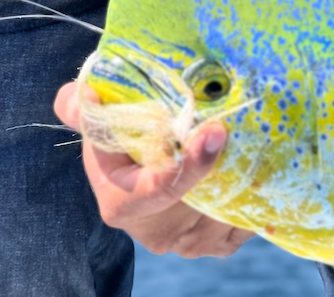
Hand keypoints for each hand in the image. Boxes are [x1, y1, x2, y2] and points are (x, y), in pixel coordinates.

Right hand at [54, 81, 254, 256]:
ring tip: (250, 135)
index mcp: (122, 203)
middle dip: (223, 163)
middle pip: (200, 198)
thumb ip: (82, 110)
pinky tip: (251, 164)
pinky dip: (251, 193)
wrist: (140, 174)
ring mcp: (187, 241)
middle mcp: (156, 230)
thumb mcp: (97, 125)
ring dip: (241, 174)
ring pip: (226, 208)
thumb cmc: (117, 144)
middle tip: (242, 125)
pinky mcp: (216, 243)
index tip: (215, 130)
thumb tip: (84, 90)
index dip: (188, 163)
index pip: (158, 189)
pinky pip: (244, 219)